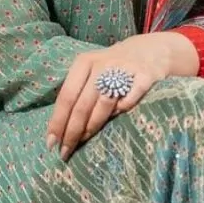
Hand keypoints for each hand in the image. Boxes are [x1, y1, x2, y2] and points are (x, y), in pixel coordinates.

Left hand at [46, 31, 197, 160]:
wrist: (152, 49)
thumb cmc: (114, 67)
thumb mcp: (93, 70)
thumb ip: (79, 93)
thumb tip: (59, 129)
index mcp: (85, 62)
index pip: (67, 96)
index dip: (58, 121)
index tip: (51, 143)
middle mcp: (103, 63)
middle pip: (83, 104)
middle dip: (72, 132)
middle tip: (65, 152)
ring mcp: (125, 69)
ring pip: (104, 105)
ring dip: (91, 127)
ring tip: (83, 142)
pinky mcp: (145, 76)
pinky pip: (129, 101)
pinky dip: (120, 113)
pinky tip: (115, 122)